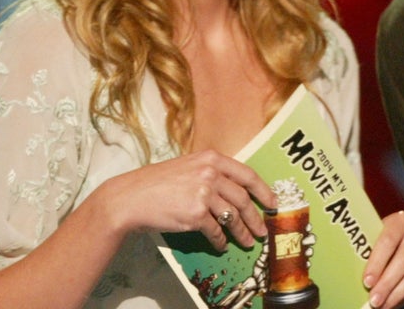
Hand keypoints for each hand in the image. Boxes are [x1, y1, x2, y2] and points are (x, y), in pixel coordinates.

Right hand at [98, 149, 276, 250]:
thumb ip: (211, 173)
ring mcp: (203, 193)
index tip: (273, 203)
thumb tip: (235, 190)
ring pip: (233, 216)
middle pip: (243, 198)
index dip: (263, 190)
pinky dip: (221, 240)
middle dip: (256, 217)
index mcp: (211, 158)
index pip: (247, 174)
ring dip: (242, 232)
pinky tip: (222, 245)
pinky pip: (216, 231)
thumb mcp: (187, 166)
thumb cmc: (156, 183)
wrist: (130, 198)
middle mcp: (210, 173)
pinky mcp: (195, 214)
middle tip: (263, 230)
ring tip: (248, 241)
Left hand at [362, 210, 403, 307]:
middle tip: (374, 299)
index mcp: (400, 220)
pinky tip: (392, 301)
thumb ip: (364, 252)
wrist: (395, 245)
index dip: (377, 261)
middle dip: (387, 282)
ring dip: (396, 292)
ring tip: (382, 305)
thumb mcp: (370, 241)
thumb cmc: (376, 244)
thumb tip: (350, 273)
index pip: (389, 239)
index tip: (367, 281)